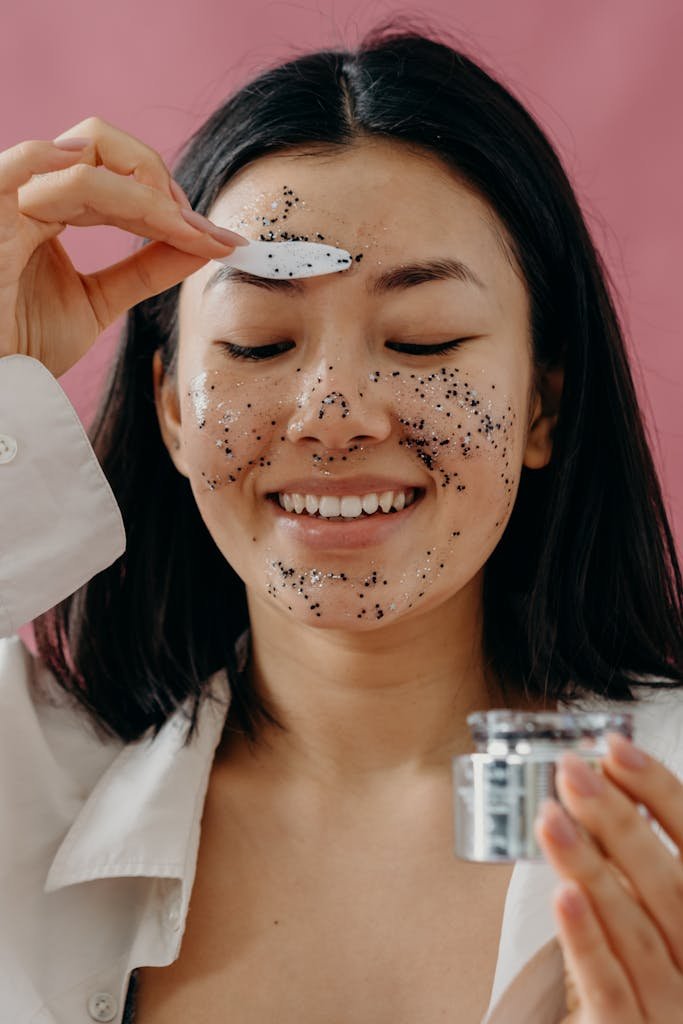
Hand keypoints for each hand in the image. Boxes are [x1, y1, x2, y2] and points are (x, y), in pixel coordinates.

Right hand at [0, 115, 246, 377]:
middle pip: (102, 149)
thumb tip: (202, 243)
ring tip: (182, 226)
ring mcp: (8, 201)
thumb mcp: (98, 302)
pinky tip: (134, 198)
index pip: (115, 175)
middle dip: (162, 186)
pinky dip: (85, 175)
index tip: (215, 239)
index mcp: (48, 209)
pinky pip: (32, 172)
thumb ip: (145, 269)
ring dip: (146, 189)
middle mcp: (28, 194)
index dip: (167, 199)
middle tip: (201, 231)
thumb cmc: (26, 346)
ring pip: (84, 156)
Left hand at [534, 733, 682, 1022]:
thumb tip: (601, 787)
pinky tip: (562, 895)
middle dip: (618, 820)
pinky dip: (587, 940)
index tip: (616, 747)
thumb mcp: (657, 916)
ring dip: (591, 866)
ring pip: (634, 930)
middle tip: (572, 770)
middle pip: (668, 885)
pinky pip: (609, 989)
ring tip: (551, 816)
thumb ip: (640, 864)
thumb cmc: (650, 979)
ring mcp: (672, 1006)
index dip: (660, 792)